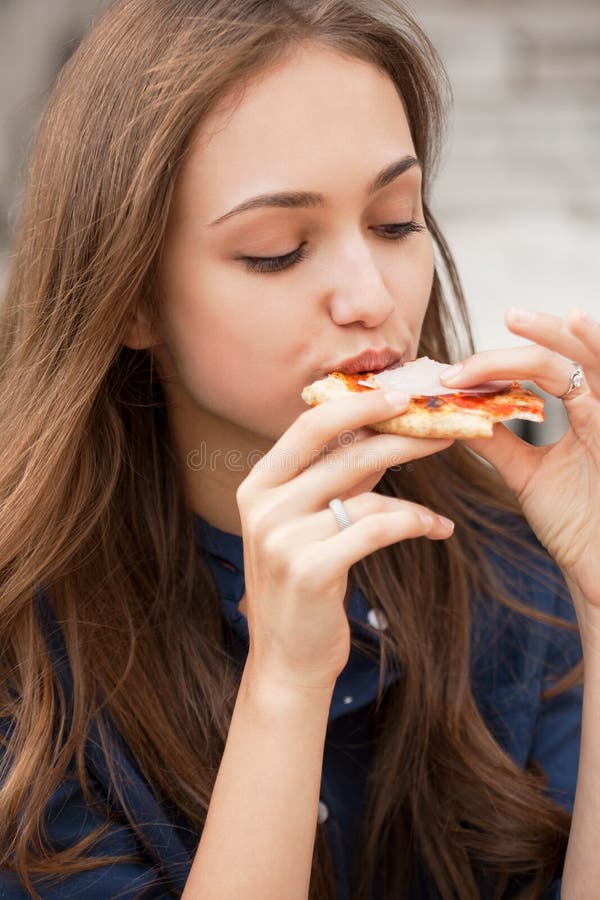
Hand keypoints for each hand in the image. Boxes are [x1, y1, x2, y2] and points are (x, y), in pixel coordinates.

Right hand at [236, 389, 454, 692]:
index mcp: (259, 485)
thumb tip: (379, 433)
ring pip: (366, 493)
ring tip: (438, 512)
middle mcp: (263, 505)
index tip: (401, 394)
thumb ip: (333, 480)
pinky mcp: (310, 570)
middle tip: (443, 429)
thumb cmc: (302, 586)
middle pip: (344, 452)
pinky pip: (377, 530)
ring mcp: (282, 537)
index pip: (309, 426)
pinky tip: (434, 528)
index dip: (358, 405)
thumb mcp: (306, 524)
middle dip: (401, 435)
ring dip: (414, 496)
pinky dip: (414, 523)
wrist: (286, 658)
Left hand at [440, 306, 599, 629]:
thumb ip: (498, 442)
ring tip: (526, 317)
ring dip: (560, 337)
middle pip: (573, 353)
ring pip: (595, 362)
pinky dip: (594, 356)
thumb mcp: (528, 476)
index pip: (546, 369)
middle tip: (508, 316)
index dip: (502, 362)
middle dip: (541, 331)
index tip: (455, 371)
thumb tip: (455, 416)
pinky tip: (579, 331)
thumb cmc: (577, 522)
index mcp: (580, 412)